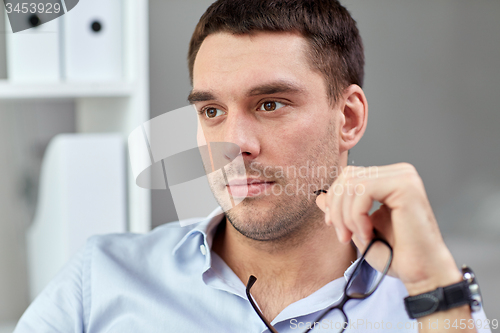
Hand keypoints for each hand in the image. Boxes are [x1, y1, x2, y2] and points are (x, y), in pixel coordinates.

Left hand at [315, 163, 462, 294]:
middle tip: (343, 236)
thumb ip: (341, 210)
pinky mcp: (406, 186)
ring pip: (352, 184)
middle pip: (348, 177)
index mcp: (389, 179)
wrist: (420, 273)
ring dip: (347, 216)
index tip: (333, 225)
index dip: (334, 199)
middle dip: (337, 209)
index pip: (349, 175)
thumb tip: (320, 197)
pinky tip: (369, 233)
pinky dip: (357, 216)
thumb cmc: (395, 254)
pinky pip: (363, 190)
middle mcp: (399, 173)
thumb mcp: (358, 228)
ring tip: (358, 237)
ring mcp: (404, 177)